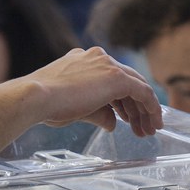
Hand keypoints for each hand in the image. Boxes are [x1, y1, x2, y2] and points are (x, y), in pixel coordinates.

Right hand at [20, 47, 162, 136]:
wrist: (35, 97)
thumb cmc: (46, 106)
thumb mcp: (76, 110)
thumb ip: (97, 113)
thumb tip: (112, 123)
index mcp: (83, 61)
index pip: (111, 79)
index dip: (122, 101)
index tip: (127, 119)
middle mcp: (98, 58)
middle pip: (127, 82)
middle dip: (136, 107)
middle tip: (142, 128)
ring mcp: (107, 64)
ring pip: (137, 86)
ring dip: (145, 110)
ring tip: (148, 131)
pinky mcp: (116, 77)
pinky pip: (142, 91)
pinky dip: (151, 107)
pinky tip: (154, 122)